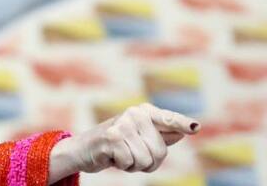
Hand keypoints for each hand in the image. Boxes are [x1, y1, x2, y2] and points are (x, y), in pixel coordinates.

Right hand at [48, 103, 199, 182]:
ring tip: (121, 155)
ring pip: (146, 159)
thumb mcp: (138, 138)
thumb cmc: (115, 145)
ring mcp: (122, 124)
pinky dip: (123, 166)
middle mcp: (133, 114)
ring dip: (134, 165)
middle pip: (160, 151)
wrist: (82, 149)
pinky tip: (112, 157)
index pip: (167, 119)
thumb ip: (160, 134)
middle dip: (148, 161)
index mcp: (143, 112)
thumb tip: (183, 131)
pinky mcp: (111, 137)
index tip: (195, 128)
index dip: (182, 124)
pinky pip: (130, 163)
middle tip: (130, 154)